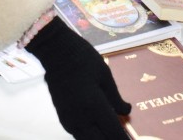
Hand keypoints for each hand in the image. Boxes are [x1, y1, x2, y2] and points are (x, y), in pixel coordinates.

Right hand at [26, 17, 130, 138]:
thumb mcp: (105, 74)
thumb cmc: (83, 58)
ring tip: (109, 131)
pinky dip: (90, 136)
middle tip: (122, 136)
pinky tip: (97, 128)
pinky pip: (79, 135)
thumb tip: (126, 112)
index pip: (114, 135)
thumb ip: (116, 98)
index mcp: (95, 106)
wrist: (55, 51)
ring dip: (100, 138)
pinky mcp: (62, 119)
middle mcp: (81, 119)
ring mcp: (69, 121)